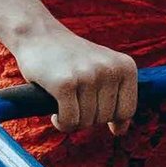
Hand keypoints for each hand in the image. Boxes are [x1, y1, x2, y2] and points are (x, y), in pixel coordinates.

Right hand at [14, 19, 138, 132]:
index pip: (126, 111)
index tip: (93, 108)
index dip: (109, 118)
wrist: (38, 35)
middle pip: (104, 118)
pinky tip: (55, 114)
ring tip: (63, 104)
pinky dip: (61, 123)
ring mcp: (87, 76)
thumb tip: (120, 131)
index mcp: (125, 66)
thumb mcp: (103, 70)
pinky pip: (69, 121)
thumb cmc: (71, 59)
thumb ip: (116, 97)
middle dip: (87, 117)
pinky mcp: (64, 83)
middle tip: (74, 102)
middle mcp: (109, 69)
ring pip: (86, 122)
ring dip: (72, 120)